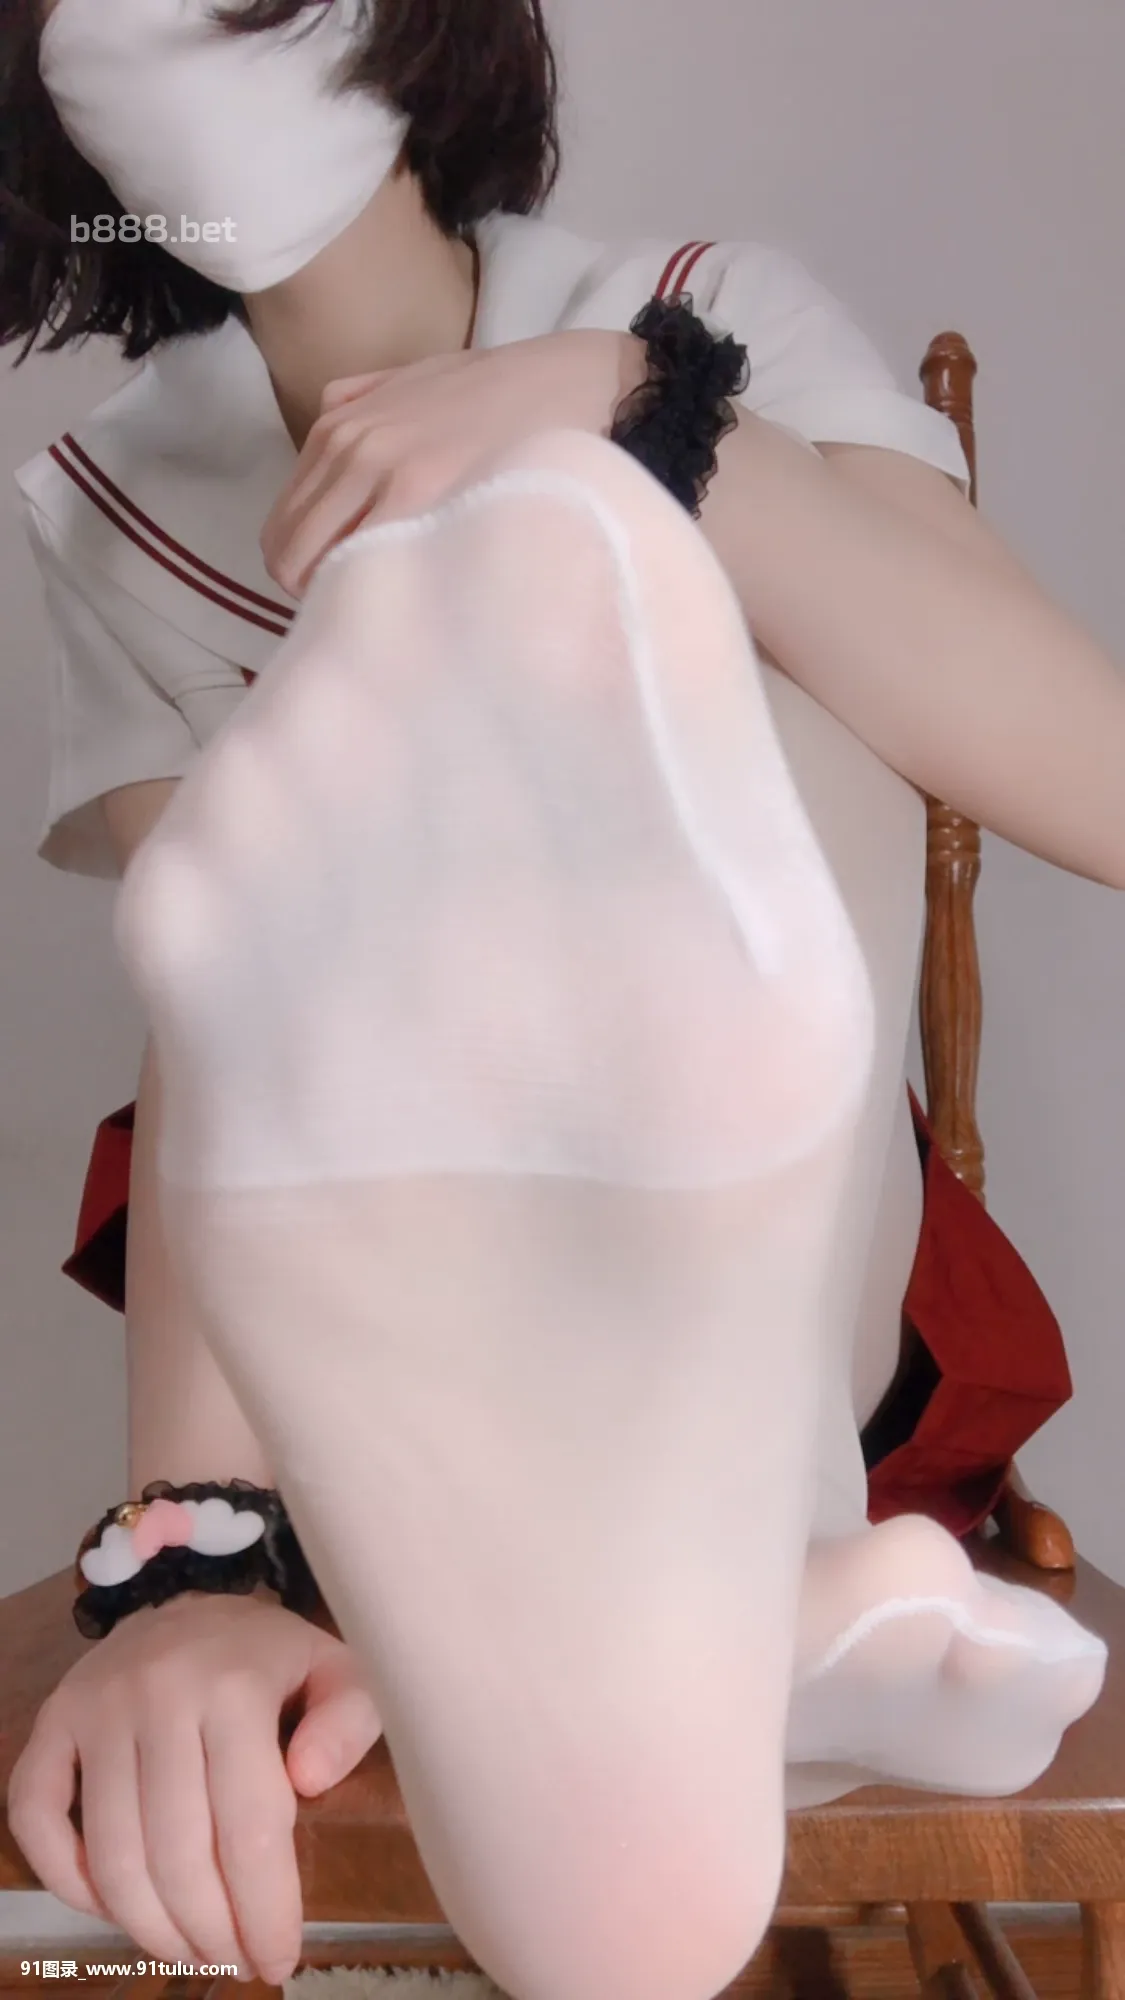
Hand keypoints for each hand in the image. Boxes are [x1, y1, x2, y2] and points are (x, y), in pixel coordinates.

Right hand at [8, 1591, 380, 1985]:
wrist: (191, 1603)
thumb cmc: (271, 1659)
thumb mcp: (338, 1671)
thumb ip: (351, 1719)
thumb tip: (311, 1780)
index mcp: (236, 1683)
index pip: (250, 1825)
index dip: (264, 1910)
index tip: (278, 1959)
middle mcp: (157, 1691)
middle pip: (177, 1853)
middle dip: (209, 1932)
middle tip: (233, 1962)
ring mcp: (96, 1706)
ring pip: (112, 1853)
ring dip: (149, 1927)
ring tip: (189, 1950)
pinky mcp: (53, 1719)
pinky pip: (36, 1816)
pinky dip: (66, 1879)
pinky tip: (113, 1906)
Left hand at [261, 329, 645, 597]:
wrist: (584, 384)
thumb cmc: (510, 389)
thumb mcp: (421, 377)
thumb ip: (366, 400)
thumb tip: (333, 424)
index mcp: (340, 426)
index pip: (285, 526)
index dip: (308, 566)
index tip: (348, 582)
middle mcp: (351, 451)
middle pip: (292, 559)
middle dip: (319, 591)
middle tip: (372, 608)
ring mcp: (386, 480)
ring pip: (323, 574)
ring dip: (349, 599)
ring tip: (399, 609)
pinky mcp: (426, 505)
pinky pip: (370, 570)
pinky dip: (381, 596)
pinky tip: (419, 601)